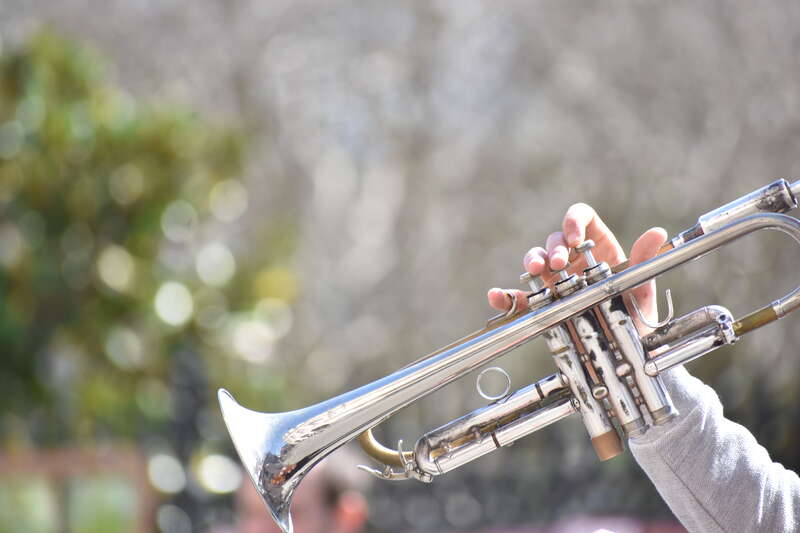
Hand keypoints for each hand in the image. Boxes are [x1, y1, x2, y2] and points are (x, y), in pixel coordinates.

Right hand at [487, 203, 666, 330]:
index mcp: (598, 248)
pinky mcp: (542, 306)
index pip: (582, 219)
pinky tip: (497, 296)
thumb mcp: (643, 289)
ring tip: (534, 271)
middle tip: (559, 264)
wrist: (627, 354)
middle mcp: (574, 261)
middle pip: (554, 241)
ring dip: (531, 262)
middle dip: (552, 249)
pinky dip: (506, 296)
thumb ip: (645, 261)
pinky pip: (520, 298)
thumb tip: (656, 233)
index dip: (573, 221)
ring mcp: (555, 282)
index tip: (574, 238)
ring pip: (535, 261)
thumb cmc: (637, 318)